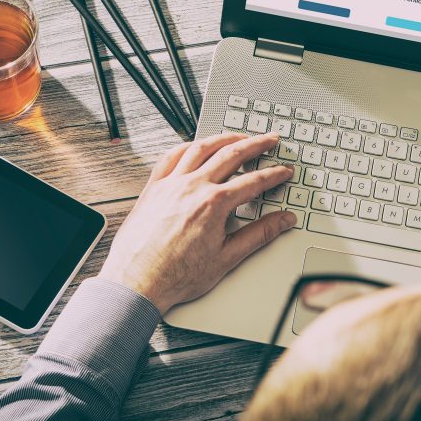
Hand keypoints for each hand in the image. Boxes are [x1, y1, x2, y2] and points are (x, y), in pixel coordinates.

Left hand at [98, 132, 294, 312]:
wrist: (136, 283)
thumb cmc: (175, 275)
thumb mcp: (226, 258)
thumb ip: (259, 235)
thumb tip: (283, 221)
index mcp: (213, 204)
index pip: (253, 181)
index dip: (274, 174)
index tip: (284, 171)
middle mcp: (192, 187)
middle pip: (231, 154)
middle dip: (256, 144)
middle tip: (269, 139)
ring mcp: (170, 184)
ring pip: (201, 148)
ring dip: (224, 138)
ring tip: (239, 137)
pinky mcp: (153, 187)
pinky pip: (171, 156)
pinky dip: (188, 146)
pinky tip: (196, 146)